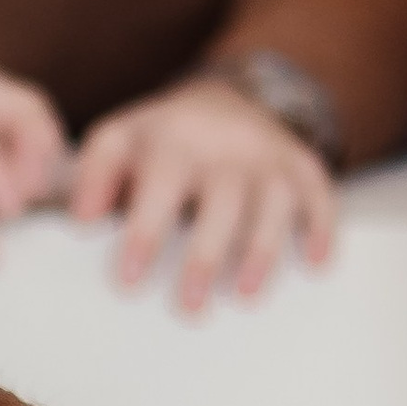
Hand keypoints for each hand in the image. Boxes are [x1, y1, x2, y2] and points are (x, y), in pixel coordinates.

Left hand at [65, 79, 335, 312]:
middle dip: (205, 255)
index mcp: (174, 140)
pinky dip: (324, 227)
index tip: (130, 281)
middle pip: (223, 200)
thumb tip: (83, 217)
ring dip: (263, 249)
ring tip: (245, 296)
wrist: (227, 98)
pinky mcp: (301, 165)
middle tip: (188, 307)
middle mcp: (227, 145)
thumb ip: (94, 173)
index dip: (146, 233)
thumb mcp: (119, 140)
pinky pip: (321, 192)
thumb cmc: (163, 139)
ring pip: (275, 200)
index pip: (160, 187)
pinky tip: (318, 265)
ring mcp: (268, 155)